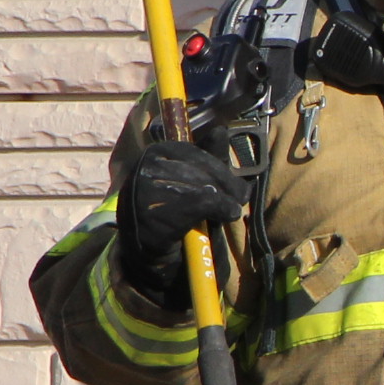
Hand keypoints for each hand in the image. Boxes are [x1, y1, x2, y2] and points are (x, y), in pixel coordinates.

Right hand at [119, 140, 248, 303]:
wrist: (149, 254)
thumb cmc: (174, 214)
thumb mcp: (192, 183)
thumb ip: (207, 158)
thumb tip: (221, 130)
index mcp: (154, 154)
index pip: (192, 152)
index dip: (220, 168)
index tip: (239, 185)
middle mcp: (143, 169)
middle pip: (196, 170)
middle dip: (225, 184)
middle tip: (242, 197)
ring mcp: (141, 191)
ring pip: (195, 187)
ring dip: (222, 199)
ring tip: (233, 209)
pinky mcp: (146, 214)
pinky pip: (192, 205)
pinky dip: (216, 209)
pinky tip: (227, 215)